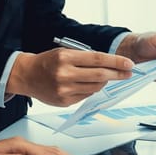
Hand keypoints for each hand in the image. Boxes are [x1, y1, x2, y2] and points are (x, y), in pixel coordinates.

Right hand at [7, 48, 133, 106]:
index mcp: (65, 57)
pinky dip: (91, 89)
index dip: (116, 62)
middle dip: (118, 74)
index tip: (129, 64)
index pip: (97, 59)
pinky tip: (86, 84)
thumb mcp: (64, 52)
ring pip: (95, 87)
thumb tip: (110, 66)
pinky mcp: (64, 102)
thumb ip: (85, 59)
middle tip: (128, 73)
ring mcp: (64, 90)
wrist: (27, 75)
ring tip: (105, 77)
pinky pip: (86, 96)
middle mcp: (64, 74)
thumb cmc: (48, 62)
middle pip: (100, 75)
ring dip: (104, 82)